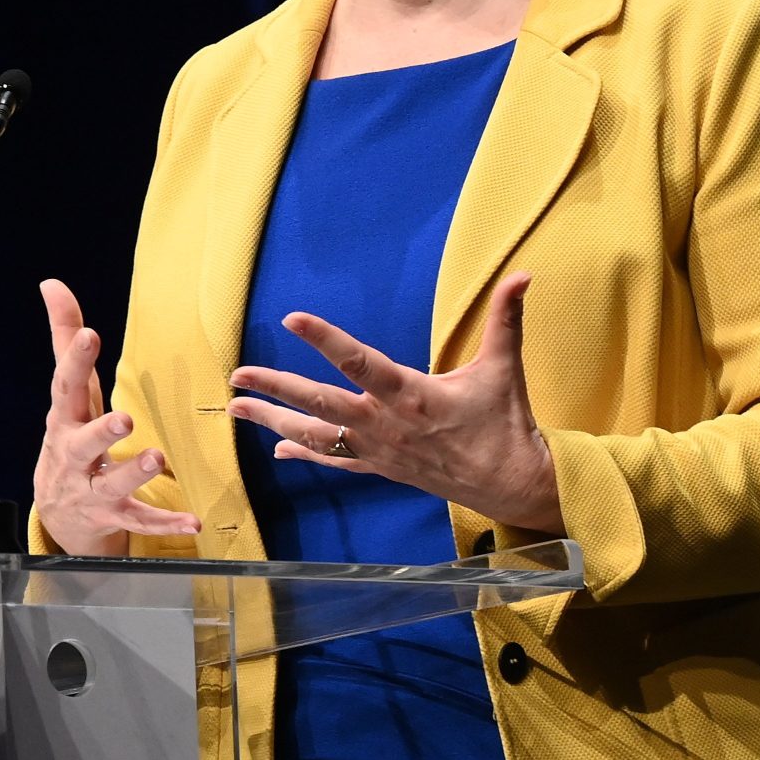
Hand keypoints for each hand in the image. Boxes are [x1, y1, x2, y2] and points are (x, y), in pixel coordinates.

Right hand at [32, 279, 200, 554]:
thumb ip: (65, 338)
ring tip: (156, 458)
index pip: (66, 387)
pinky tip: (193, 522)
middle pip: (82, 443)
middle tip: (123, 418)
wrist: (60, 514)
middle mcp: (73, 456)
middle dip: (101, 431)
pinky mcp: (115, 517)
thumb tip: (52, 283)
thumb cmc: (70, 437)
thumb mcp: (70, 392)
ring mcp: (91, 490)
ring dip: (133, 472)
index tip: (89, 335)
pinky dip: (165, 524)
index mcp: (64, 420)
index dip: (75, 361)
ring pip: (111, 484)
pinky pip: (140, 522)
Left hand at [226, 272, 561, 532]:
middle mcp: (386, 425)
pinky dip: (305, 453)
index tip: (293, 318)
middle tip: (238, 377)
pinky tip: (278, 448)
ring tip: (236, 410)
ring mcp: (379, 451)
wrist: (511, 485)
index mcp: (412, 396)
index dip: (325, 339)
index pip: (360, 362)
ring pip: (317, 437)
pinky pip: (336, 462)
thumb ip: (506, 317)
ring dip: (274, 422)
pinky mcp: (381, 469)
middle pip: (320, 405)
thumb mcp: (505, 366)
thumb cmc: (505, 423)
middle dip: (276, 389)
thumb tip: (523, 274)